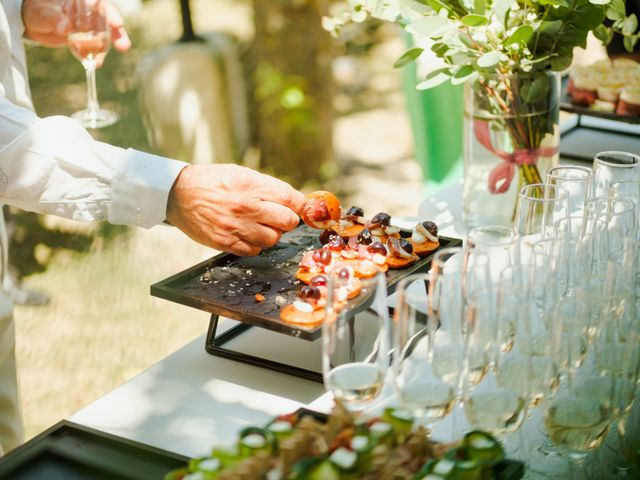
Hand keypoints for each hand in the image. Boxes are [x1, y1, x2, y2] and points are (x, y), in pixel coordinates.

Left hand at [22, 0, 130, 51]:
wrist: (34, 24)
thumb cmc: (37, 10)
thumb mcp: (41, 12)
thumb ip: (52, 17)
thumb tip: (63, 27)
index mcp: (82, 1)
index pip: (100, 4)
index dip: (111, 13)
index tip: (118, 23)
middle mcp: (90, 13)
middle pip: (108, 22)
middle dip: (117, 34)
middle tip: (124, 46)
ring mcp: (90, 27)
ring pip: (104, 37)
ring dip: (106, 50)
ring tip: (101, 61)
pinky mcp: (87, 40)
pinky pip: (95, 48)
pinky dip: (96, 56)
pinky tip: (95, 63)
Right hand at [166, 164, 306, 256]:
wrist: (178, 194)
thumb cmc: (212, 181)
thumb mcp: (241, 173)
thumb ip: (267, 187)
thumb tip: (293, 201)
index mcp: (252, 185)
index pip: (292, 199)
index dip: (301, 206)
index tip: (300, 208)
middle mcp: (247, 206)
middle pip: (288, 221)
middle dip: (287, 220)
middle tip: (279, 217)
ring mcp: (237, 226)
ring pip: (273, 239)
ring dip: (271, 234)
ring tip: (260, 225)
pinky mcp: (226, 242)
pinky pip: (254, 251)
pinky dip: (255, 244)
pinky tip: (247, 234)